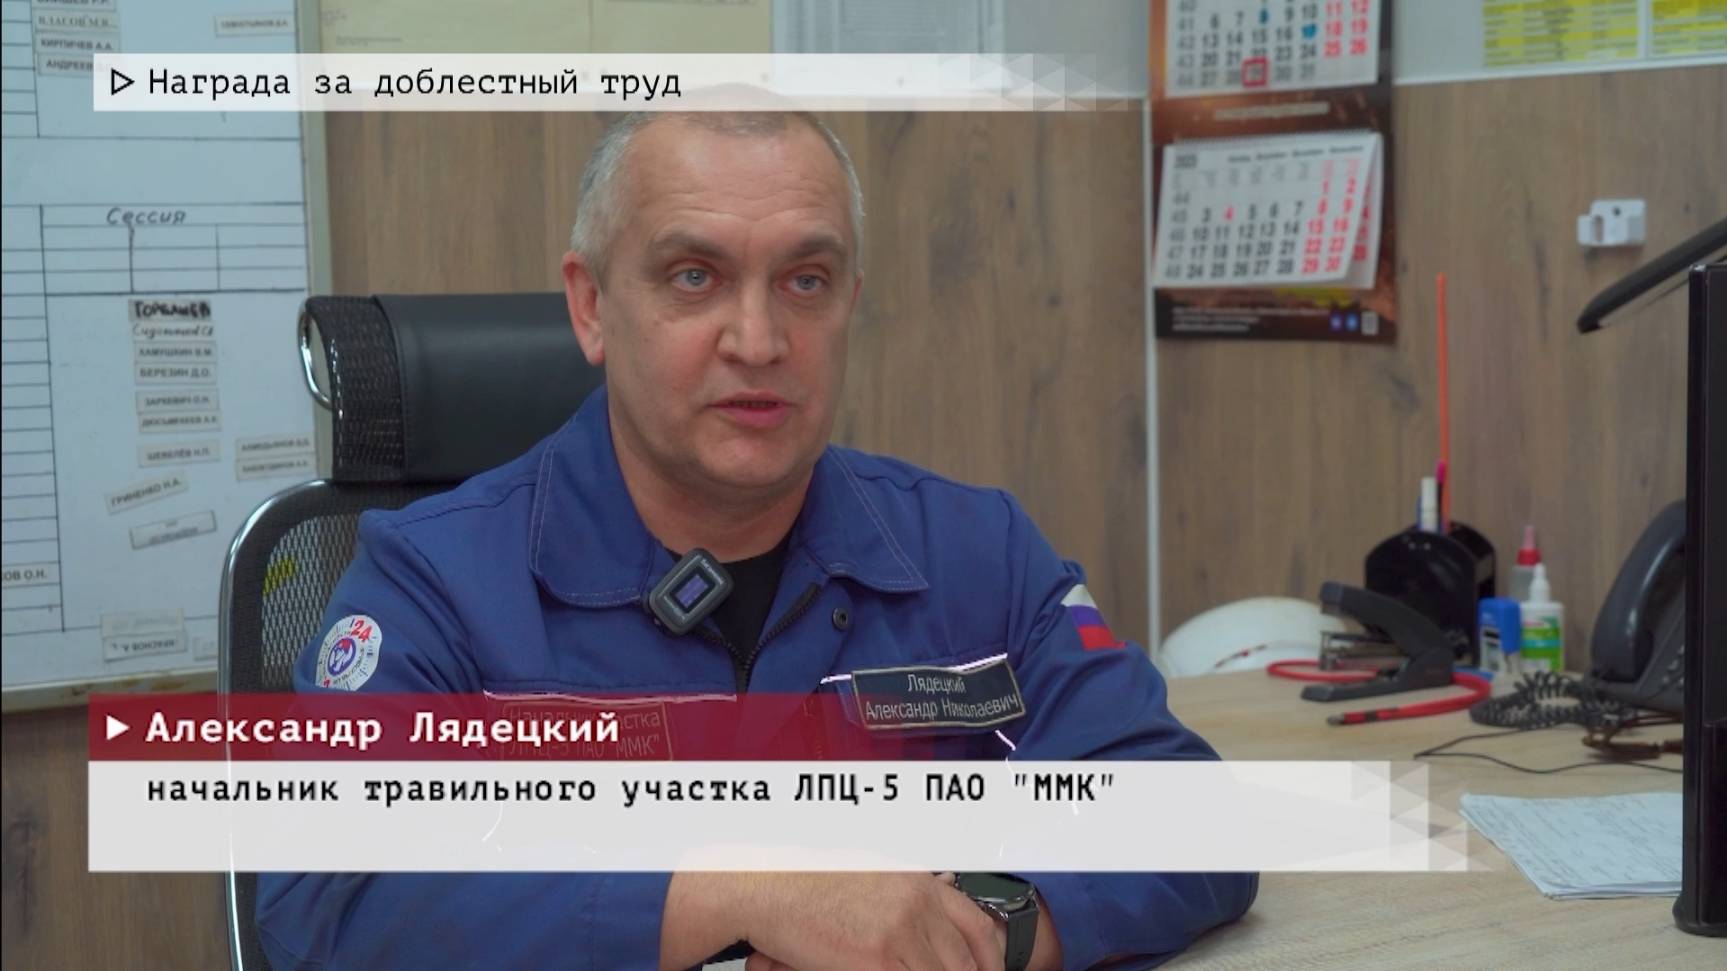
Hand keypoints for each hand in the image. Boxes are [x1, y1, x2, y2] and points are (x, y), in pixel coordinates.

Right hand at [736, 872, 1004, 970]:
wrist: (772, 885)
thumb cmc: (812, 880)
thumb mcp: (873, 876)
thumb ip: (907, 897)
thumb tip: (927, 926)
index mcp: (921, 884)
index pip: (977, 926)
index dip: (991, 958)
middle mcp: (918, 906)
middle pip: (964, 961)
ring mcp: (899, 933)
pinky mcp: (876, 959)